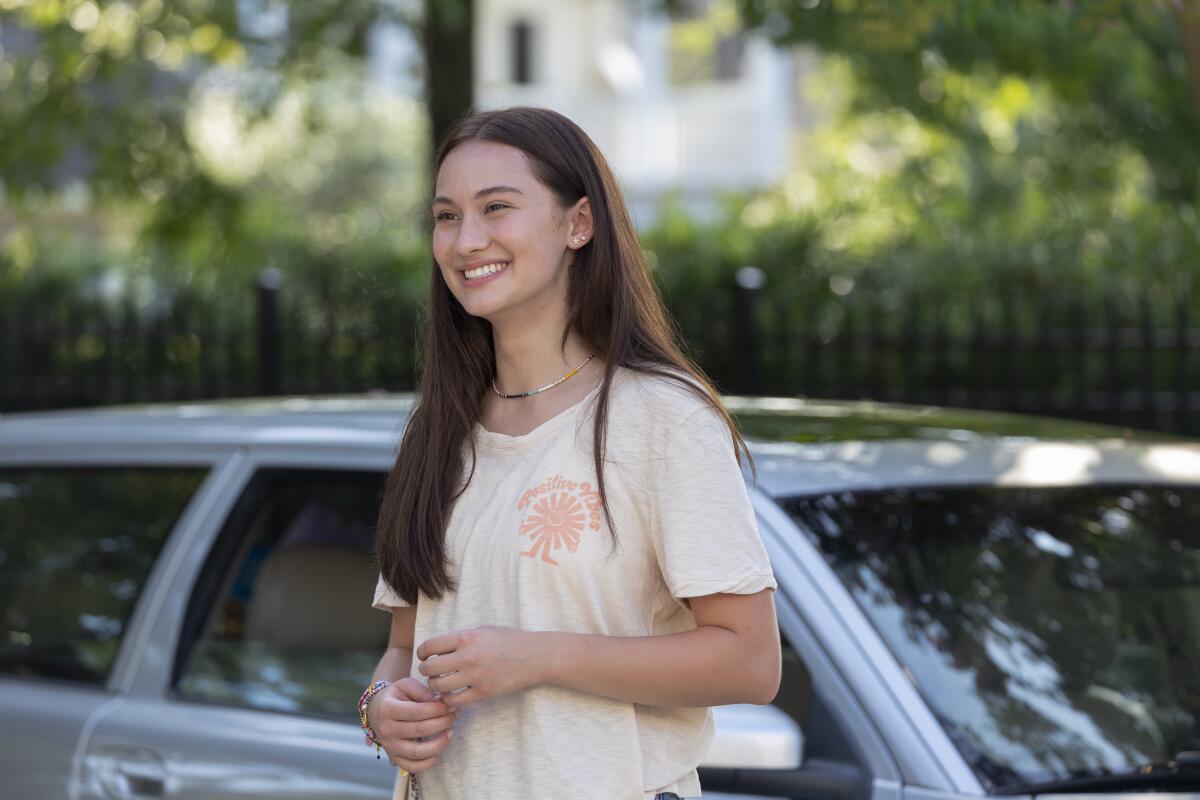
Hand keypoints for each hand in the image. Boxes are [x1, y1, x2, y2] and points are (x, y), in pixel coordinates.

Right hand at [369, 677, 457, 773]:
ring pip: (417, 752)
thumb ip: (424, 692)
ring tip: (450, 732)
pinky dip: (428, 762)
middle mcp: (386, 729)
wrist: (378, 710)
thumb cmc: (397, 696)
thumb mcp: (407, 685)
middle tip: (454, 714)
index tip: (451, 705)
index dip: (437, 709)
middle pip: (419, 730)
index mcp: (387, 708)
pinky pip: (412, 767)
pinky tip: (439, 750)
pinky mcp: (394, 757)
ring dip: (439, 743)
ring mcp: (389, 746)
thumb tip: (442, 701)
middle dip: (442, 722)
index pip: (416, 711)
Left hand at [416, 626, 543, 707]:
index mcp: (466, 637)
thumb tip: (436, 648)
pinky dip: (449, 700)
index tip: (424, 656)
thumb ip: (460, 638)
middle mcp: (468, 656)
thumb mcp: (483, 631)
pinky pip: (455, 701)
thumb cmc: (509, 640)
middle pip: (430, 668)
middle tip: (431, 671)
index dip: (422, 652)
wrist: (535, 656)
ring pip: (438, 686)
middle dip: (426, 671)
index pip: (429, 646)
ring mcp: (475, 677)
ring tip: (441, 683)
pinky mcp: (483, 693)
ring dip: (435, 686)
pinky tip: (452, 695)